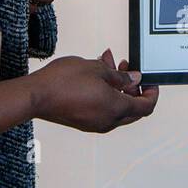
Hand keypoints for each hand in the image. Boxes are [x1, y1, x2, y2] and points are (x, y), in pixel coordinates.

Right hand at [32, 49, 158, 132]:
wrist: (36, 96)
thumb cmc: (64, 81)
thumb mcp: (97, 69)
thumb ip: (119, 76)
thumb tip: (134, 79)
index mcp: (116, 108)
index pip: (146, 107)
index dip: (152, 93)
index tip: (150, 81)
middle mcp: (108, 121)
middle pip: (133, 109)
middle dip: (133, 87)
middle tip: (126, 69)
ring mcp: (95, 124)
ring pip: (116, 107)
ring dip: (117, 86)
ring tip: (106, 63)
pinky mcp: (83, 122)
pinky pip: (103, 109)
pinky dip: (105, 93)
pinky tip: (95, 75)